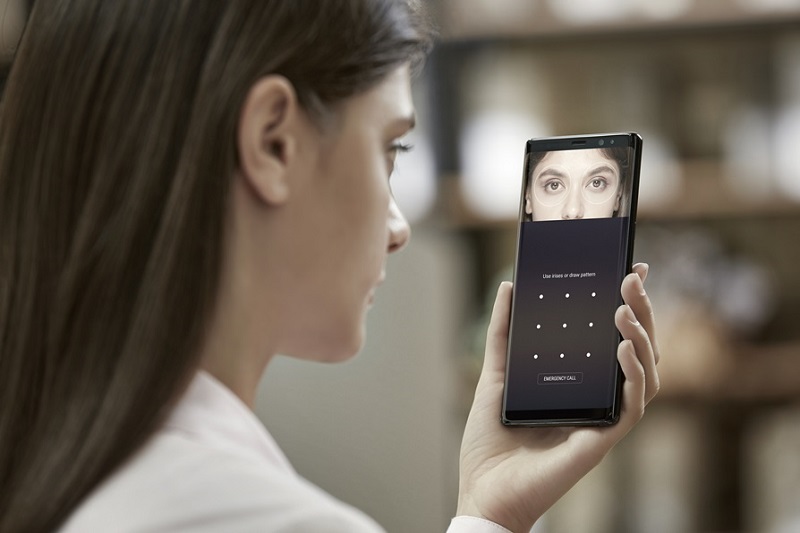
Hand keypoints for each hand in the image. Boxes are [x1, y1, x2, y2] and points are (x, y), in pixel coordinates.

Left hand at [456, 263, 659, 532]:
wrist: (483, 490)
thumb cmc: (490, 442)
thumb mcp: (496, 375)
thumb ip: (504, 334)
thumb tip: (510, 285)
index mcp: (579, 382)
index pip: (614, 337)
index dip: (630, 305)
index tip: (633, 268)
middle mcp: (598, 398)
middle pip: (637, 350)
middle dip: (641, 311)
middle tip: (631, 278)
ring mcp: (603, 418)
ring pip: (645, 374)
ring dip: (642, 338)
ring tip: (622, 310)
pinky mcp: (602, 439)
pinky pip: (632, 405)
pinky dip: (633, 375)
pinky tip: (621, 348)